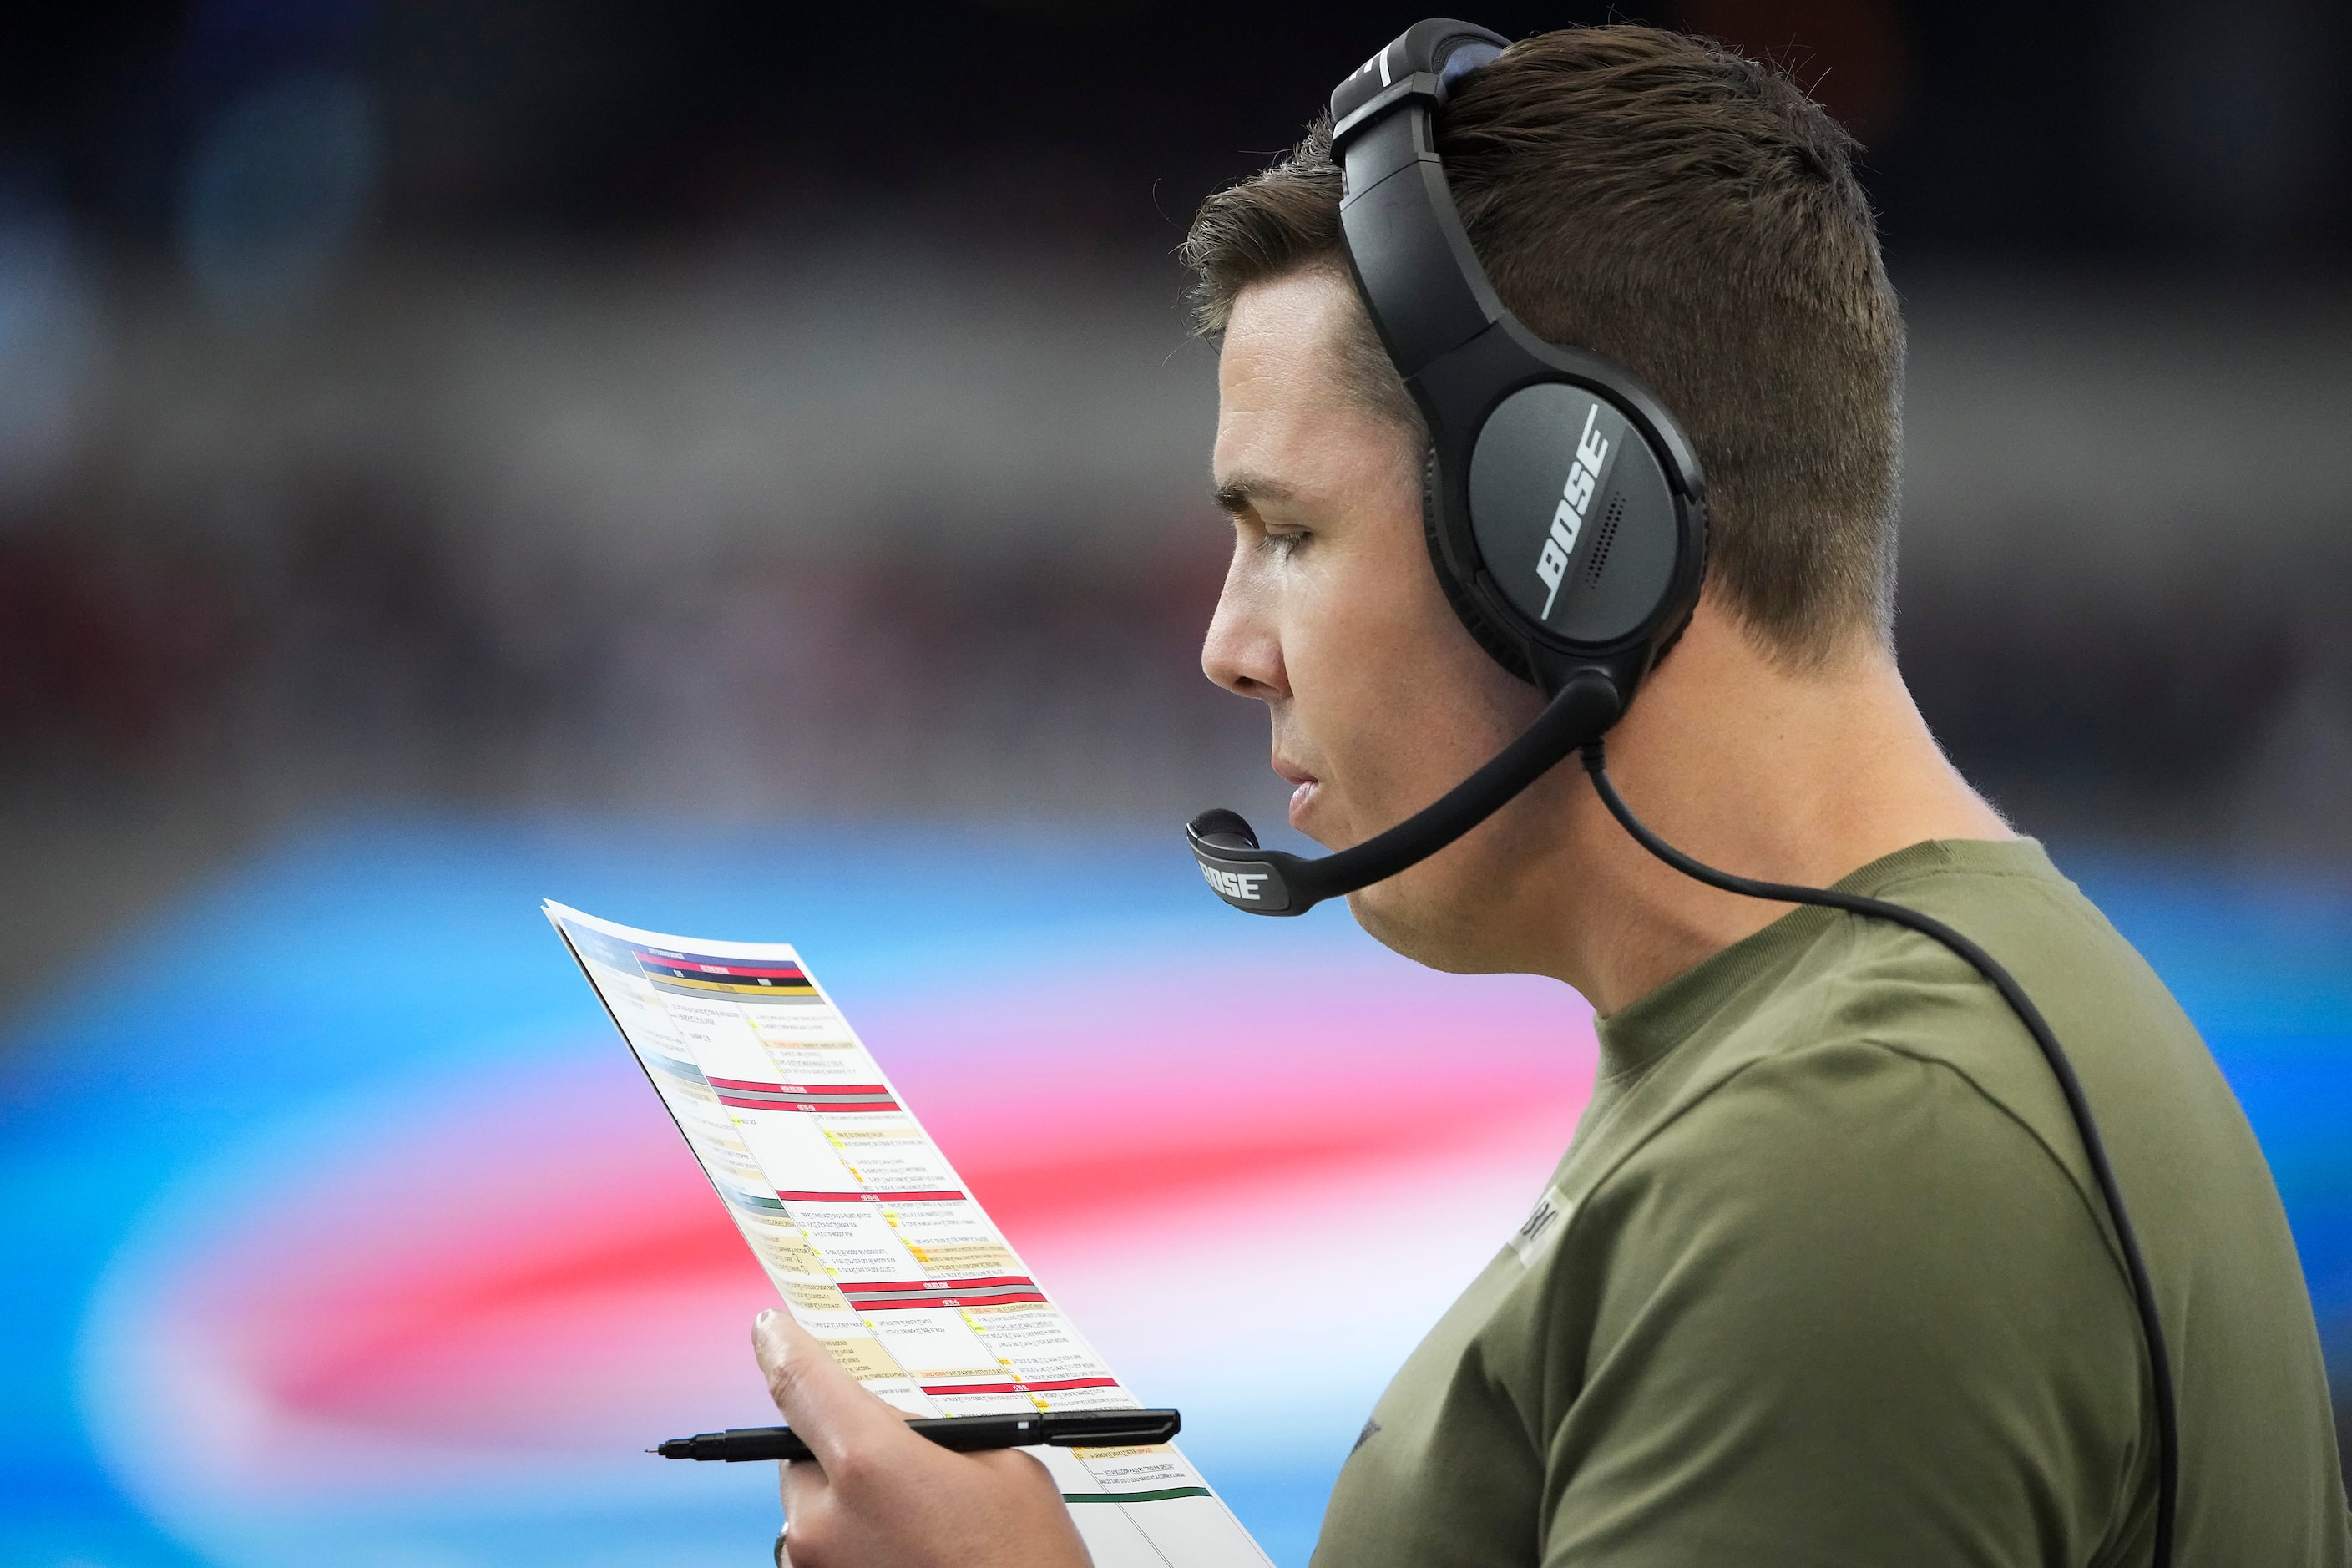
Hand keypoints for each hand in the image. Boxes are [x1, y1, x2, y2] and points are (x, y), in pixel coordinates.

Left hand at [753, 1309, 1091, 1567]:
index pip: (800, 1383)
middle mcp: (825, 1519)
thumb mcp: (1000, 1463)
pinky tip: (908, 1545)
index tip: (771, 1330)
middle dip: (844, 1444)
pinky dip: (854, 1539)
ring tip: (919, 1518)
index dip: (782, 1346)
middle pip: (806, 1451)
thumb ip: (936, 1430)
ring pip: (814, 1505)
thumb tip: (903, 1420)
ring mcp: (817, 1567)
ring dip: (849, 1498)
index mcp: (869, 1464)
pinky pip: (824, 1548)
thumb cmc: (1025, 1561)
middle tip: (902, 1458)